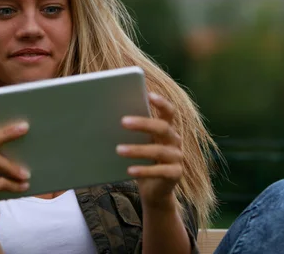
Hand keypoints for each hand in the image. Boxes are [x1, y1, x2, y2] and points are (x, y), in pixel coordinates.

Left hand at [116, 93, 182, 209]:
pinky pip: (160, 171)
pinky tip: (129, 170)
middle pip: (162, 127)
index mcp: (166, 129)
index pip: (168, 112)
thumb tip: (106, 117)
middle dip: (143, 123)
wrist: (154, 189)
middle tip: (122, 121)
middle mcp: (174, 141)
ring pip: (159, 150)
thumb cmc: (142, 160)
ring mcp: (177, 158)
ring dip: (137, 149)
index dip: (161, 103)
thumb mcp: (138, 143)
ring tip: (118, 149)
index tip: (148, 95)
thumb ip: (131, 131)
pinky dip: (144, 170)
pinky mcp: (175, 174)